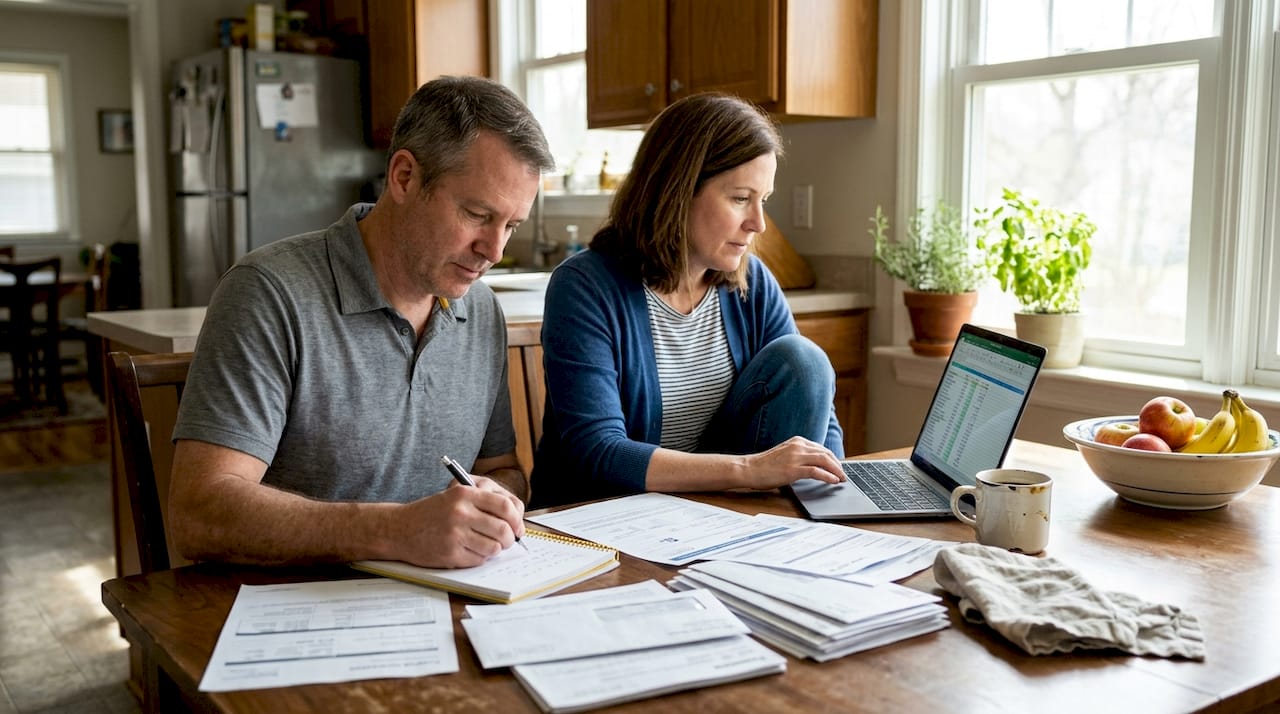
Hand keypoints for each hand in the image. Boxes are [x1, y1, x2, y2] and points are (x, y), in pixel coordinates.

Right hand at [392, 479, 526, 567]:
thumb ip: (484, 505)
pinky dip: (479, 558)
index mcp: (465, 494)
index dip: (517, 520)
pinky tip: (469, 551)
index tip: (518, 528)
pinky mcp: (450, 554)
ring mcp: (455, 535)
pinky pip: (479, 560)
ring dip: (494, 550)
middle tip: (507, 541)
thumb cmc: (432, 513)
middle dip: (510, 539)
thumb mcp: (455, 497)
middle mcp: (461, 513)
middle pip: (503, 530)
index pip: (505, 506)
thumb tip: (515, 522)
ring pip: (494, 548)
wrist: (399, 528)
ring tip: (486, 546)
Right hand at [743, 436, 842, 489]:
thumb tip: (816, 466)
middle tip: (844, 475)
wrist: (748, 469)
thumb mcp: (785, 455)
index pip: (822, 449)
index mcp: (797, 441)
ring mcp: (796, 456)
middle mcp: (798, 446)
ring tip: (842, 479)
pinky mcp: (793, 469)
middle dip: (838, 465)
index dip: (833, 459)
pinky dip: (828, 476)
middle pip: (826, 453)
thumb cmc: (764, 465)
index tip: (839, 467)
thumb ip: (799, 456)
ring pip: (824, 460)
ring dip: (836, 470)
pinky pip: (816, 471)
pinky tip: (833, 481)